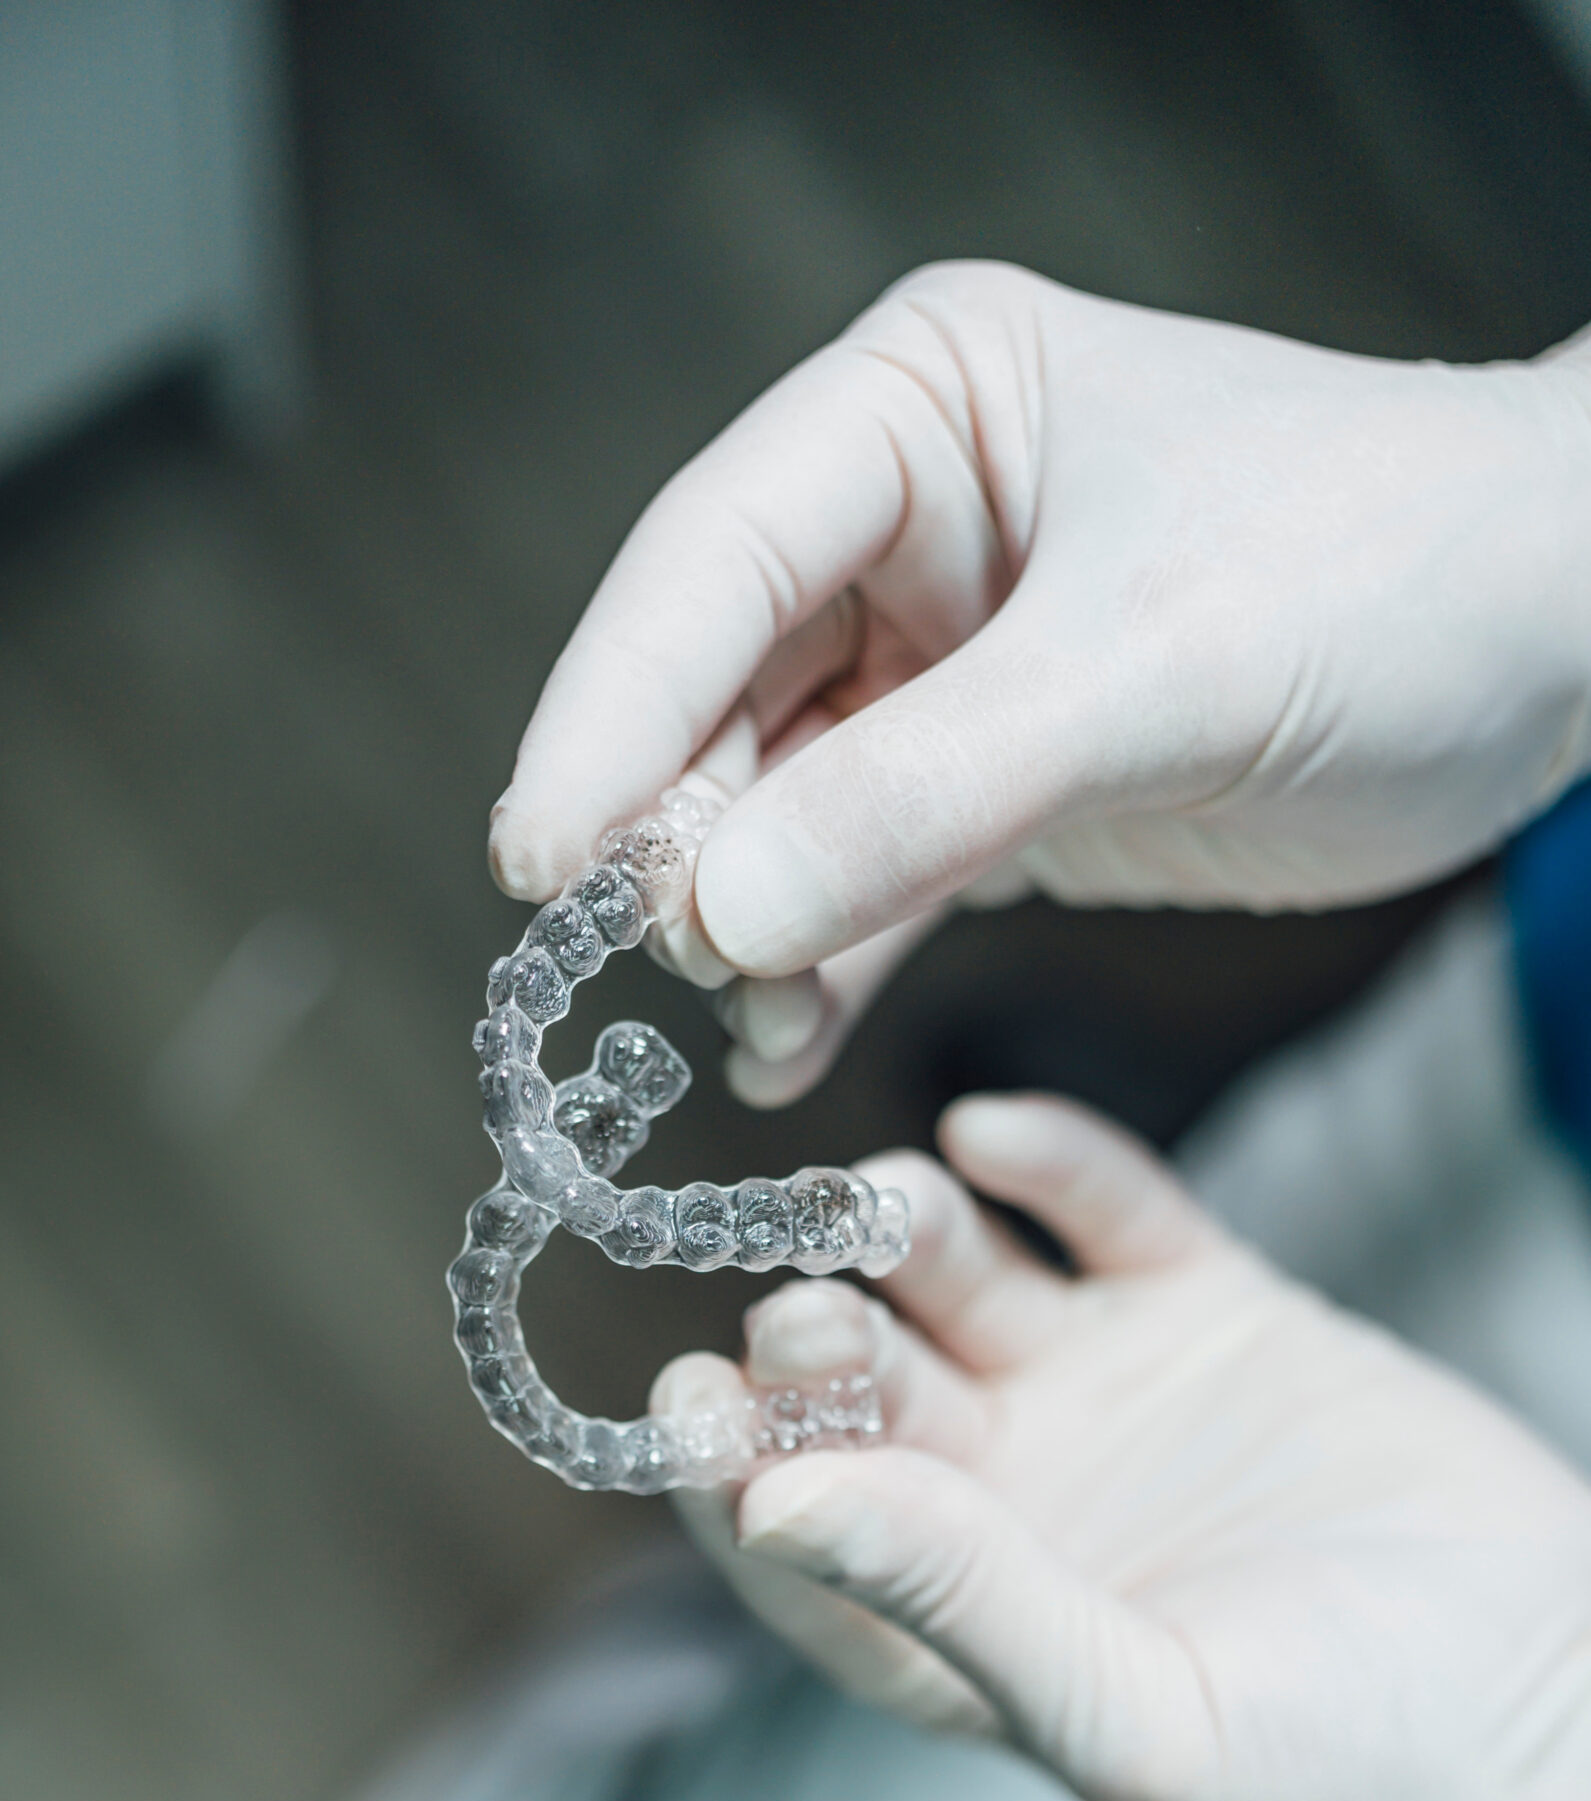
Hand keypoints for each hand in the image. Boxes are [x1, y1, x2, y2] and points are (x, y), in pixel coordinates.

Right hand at [490, 262, 1590, 1099]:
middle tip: (656, 964)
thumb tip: (719, 910)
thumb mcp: (1152, 671)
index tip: (538, 864)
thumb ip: (931, 790)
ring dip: (743, 927)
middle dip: (675, 839)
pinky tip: (791, 1048)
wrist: (1548, 648)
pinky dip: (821, 969)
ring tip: (747, 1021)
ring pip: (772, 808)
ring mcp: (934, 668)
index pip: (707, 561)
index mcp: (919, 413)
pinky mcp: (983, 788)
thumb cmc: (1382, 574)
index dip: (609, 711)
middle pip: (714, 694)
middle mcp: (902, 531)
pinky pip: (862, 886)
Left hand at [653, 1095, 1590, 1800]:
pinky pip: (1103, 1215)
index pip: (796, 1536)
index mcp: (959, 1627)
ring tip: (894, 1203)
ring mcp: (1102, 1396)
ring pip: (960, 1286)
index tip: (688, 1400)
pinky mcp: (1209, 1315)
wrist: (1570, 1716)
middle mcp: (1005, 1501)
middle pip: (862, 1390)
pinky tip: (996, 1134)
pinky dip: (1052, 1168)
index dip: (729, 1471)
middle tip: (803, 1302)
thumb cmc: (1350, 1778)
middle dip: (818, 1344)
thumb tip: (777, 1503)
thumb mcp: (1137, 1711)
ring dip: (910, 1237)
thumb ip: (959, 1601)